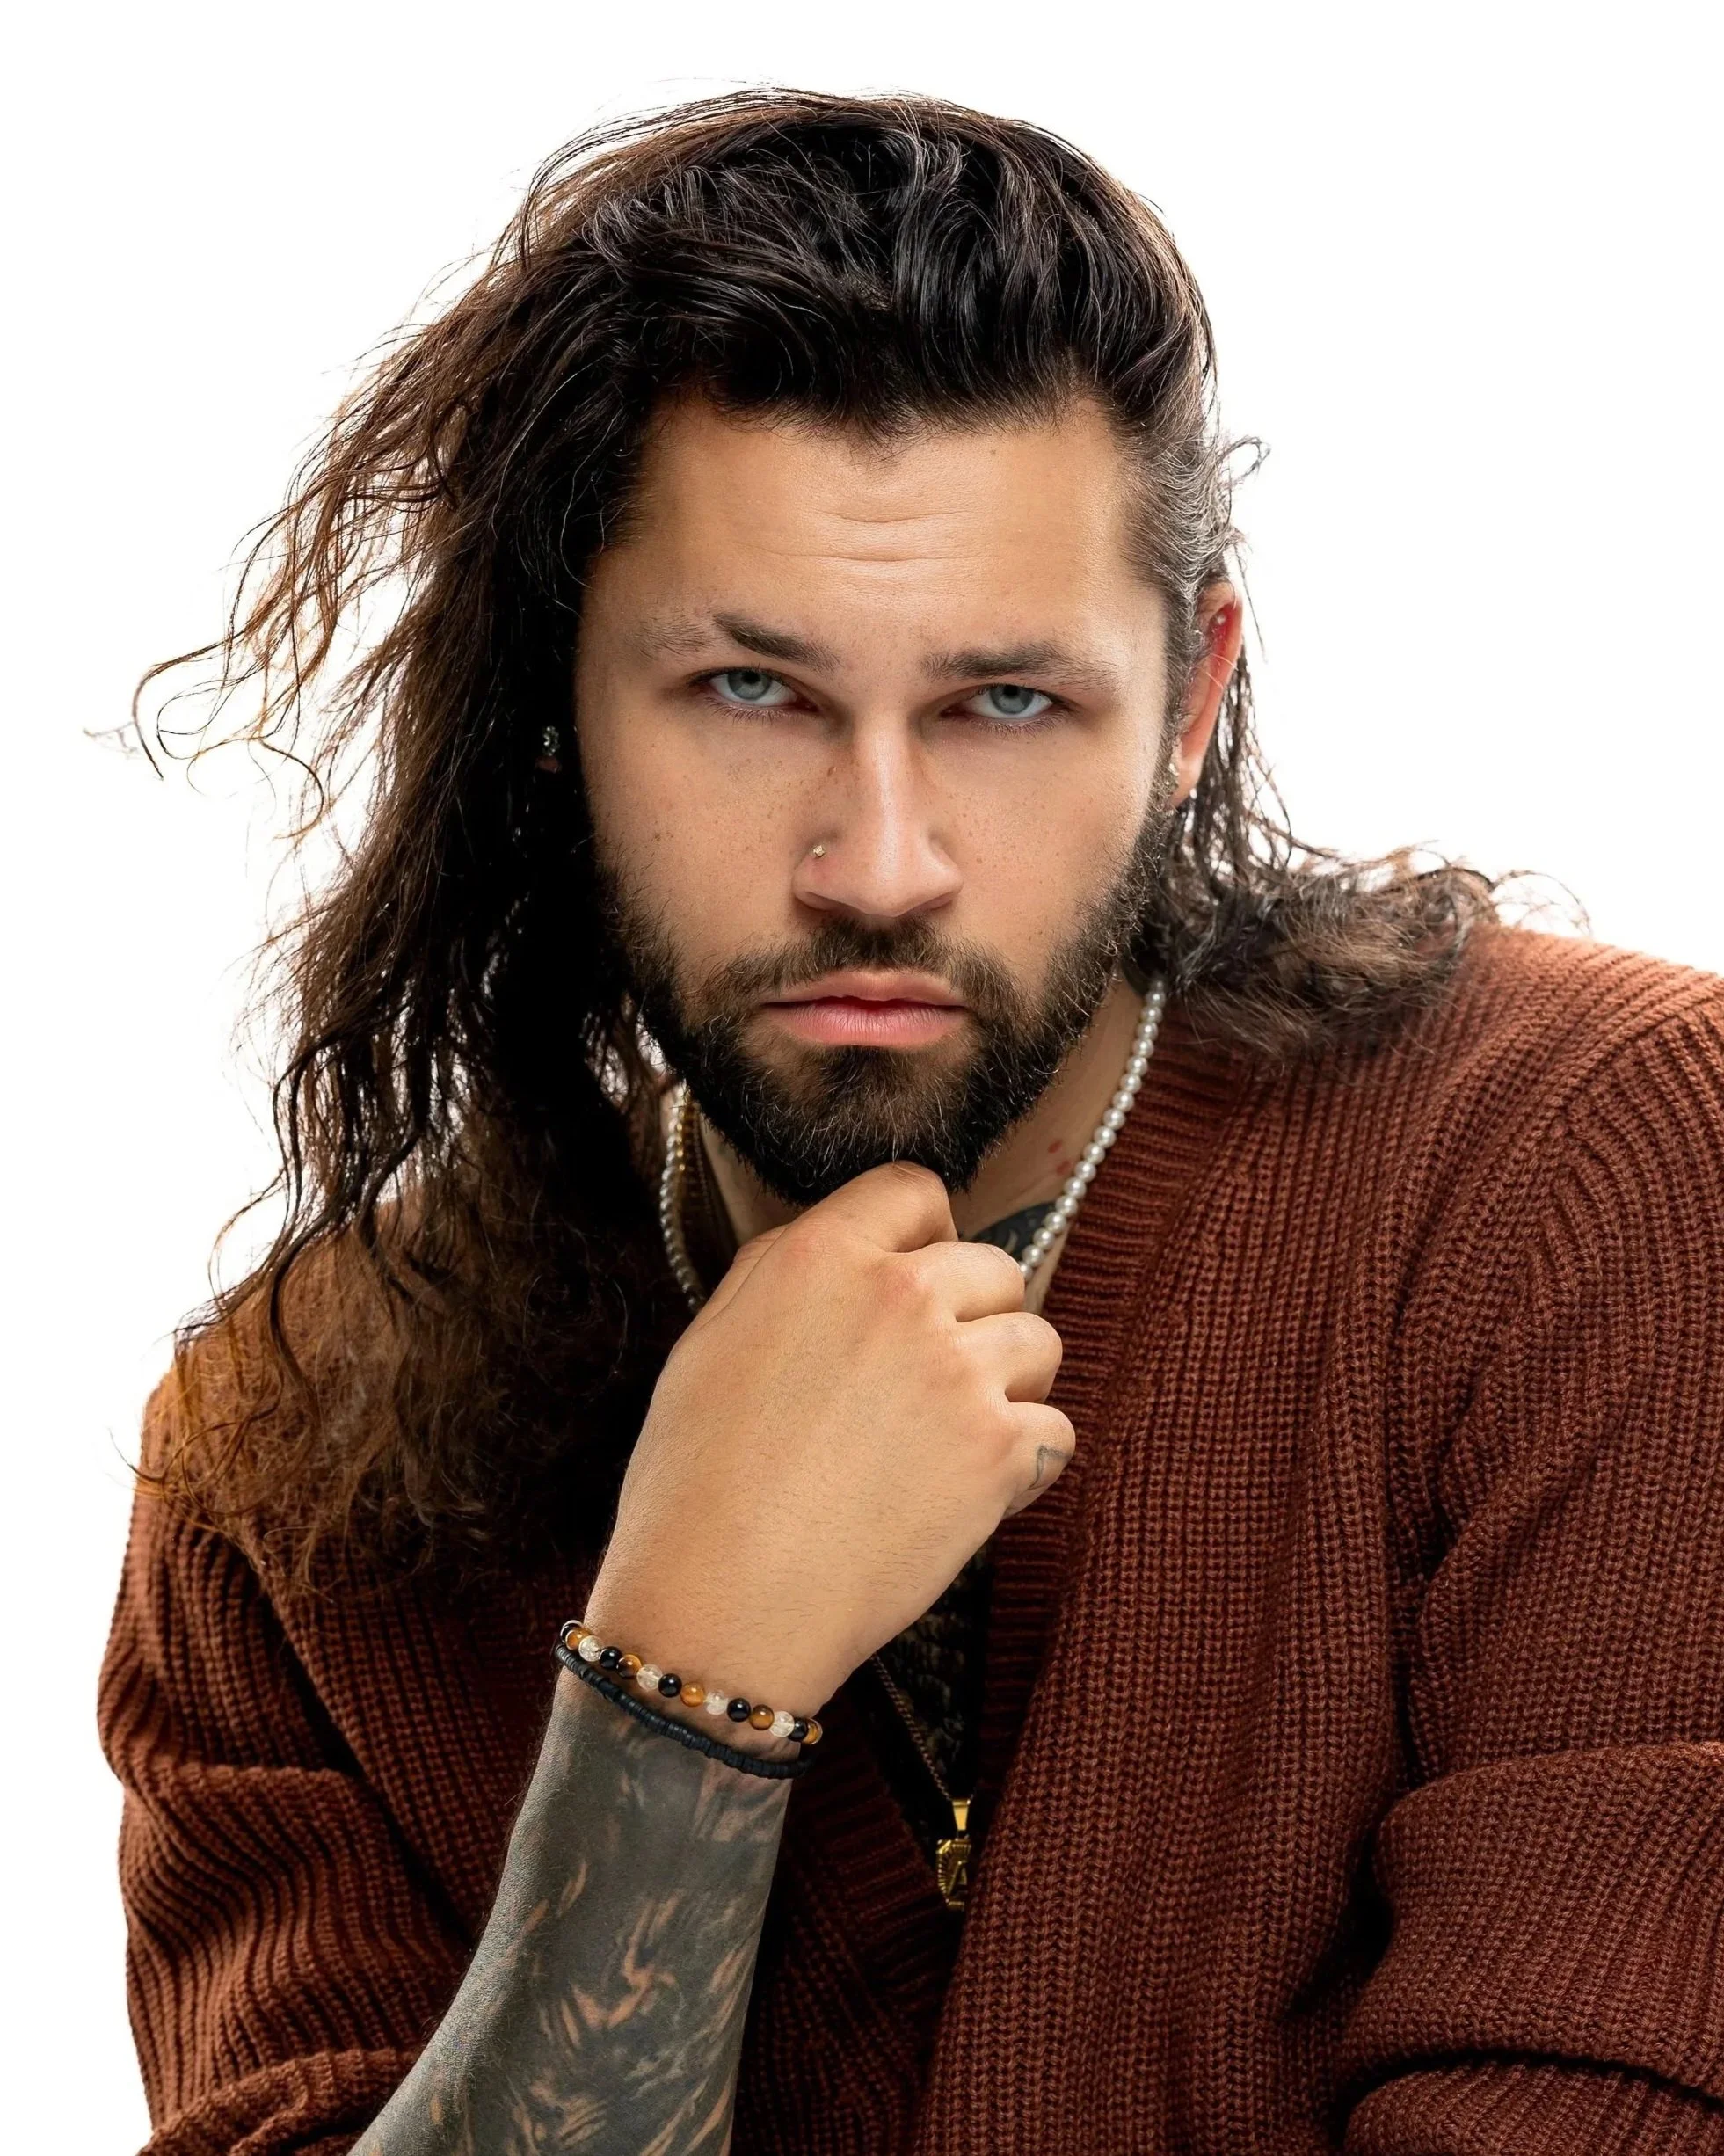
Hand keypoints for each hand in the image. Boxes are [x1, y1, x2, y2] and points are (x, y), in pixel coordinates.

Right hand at [583, 1163, 1069, 1719]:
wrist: (723, 1604)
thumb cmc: (694, 1485)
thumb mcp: (708, 1342)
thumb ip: (780, 1274)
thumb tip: (841, 1250)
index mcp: (821, 1257)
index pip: (914, 1191)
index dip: (925, 1233)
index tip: (922, 1275)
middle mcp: (900, 1295)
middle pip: (993, 1267)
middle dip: (975, 1315)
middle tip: (934, 1380)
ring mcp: (958, 1370)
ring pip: (1038, 1343)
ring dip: (1009, 1383)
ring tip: (956, 1437)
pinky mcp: (999, 1448)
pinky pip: (1055, 1429)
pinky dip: (1026, 1462)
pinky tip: (971, 1493)